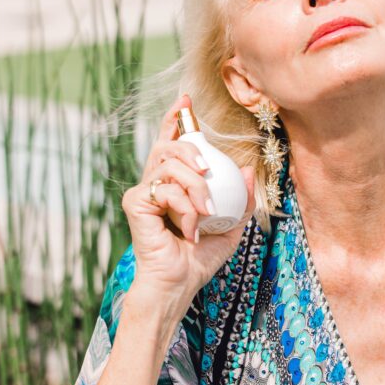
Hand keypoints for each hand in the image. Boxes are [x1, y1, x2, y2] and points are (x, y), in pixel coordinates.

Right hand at [121, 92, 255, 315]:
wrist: (180, 283)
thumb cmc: (200, 259)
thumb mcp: (232, 226)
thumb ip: (242, 200)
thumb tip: (249, 170)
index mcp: (174, 185)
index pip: (171, 143)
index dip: (176, 119)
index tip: (186, 100)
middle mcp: (155, 184)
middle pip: (169, 146)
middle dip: (192, 149)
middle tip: (208, 169)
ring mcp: (142, 192)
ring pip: (169, 165)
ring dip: (195, 186)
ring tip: (206, 211)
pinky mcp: (135, 203)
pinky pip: (165, 188)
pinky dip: (183, 206)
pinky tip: (190, 228)